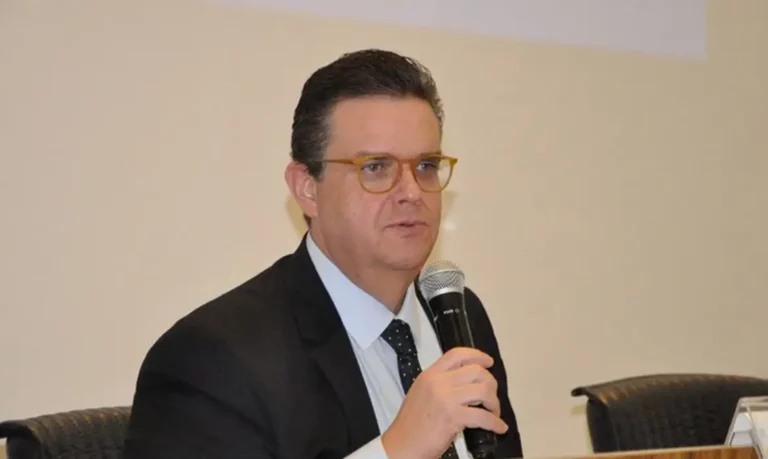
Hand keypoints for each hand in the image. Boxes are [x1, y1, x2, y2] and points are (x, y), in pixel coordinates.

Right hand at [381, 347, 507, 458]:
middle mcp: (438, 382)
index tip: (488, 361)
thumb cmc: (411, 425)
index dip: (477, 355)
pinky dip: (496, 423)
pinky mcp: (453, 417)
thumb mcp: (421, 393)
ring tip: (493, 413)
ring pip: (483, 390)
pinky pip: (484, 416)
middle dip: (491, 384)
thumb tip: (466, 384)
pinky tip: (499, 428)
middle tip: (491, 398)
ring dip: (494, 403)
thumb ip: (440, 384)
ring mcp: (445, 398)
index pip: (456, 355)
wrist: (402, 446)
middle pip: (476, 371)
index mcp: (430, 375)